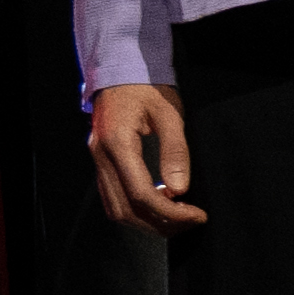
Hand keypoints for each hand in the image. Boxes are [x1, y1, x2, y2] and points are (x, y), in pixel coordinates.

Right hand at [88, 81, 198, 230]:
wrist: (120, 71)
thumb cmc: (146, 89)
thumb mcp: (169, 114)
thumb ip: (174, 151)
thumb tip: (179, 188)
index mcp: (117, 143)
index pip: (141, 193)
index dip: (171, 212)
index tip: (196, 215)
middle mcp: (101, 155)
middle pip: (126, 208)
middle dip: (160, 223)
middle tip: (190, 221)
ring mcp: (97, 160)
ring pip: (116, 208)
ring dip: (147, 220)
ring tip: (177, 216)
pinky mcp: (101, 162)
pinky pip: (113, 197)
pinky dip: (136, 209)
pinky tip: (159, 202)